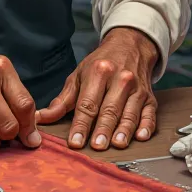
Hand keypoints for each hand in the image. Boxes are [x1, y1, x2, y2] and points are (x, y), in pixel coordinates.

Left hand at [36, 28, 158, 150]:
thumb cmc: (100, 64)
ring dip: (124, 130)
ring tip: (117, 144)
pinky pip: (149, 114)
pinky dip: (146, 126)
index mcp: (99, 72)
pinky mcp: (150, 97)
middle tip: (96, 146)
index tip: (75, 142)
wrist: (130, 46)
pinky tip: (140, 136)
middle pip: (109, 108)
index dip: (81, 124)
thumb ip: (62, 100)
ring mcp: (137, 89)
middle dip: (102, 128)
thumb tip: (42, 118)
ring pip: (130, 113)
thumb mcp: (78, 75)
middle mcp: (120, 79)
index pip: (87, 103)